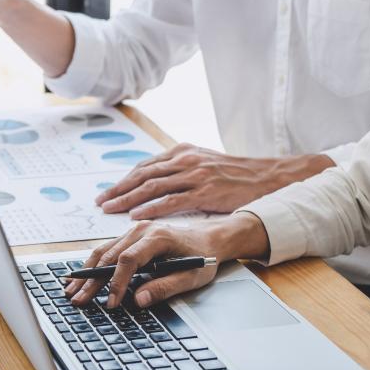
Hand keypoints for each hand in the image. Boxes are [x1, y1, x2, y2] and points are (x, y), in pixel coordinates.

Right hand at [66, 213, 269, 308]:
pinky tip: (81, 276)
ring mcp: (133, 231)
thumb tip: (139, 300)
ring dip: (86, 272)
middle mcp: (140, 230)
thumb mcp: (191, 276)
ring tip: (71, 290)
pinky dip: (92, 264)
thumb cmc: (203, 257)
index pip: (129, 260)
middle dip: (92, 281)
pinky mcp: (129, 236)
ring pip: (103, 251)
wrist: (209, 237)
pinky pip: (106, 249)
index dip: (117, 282)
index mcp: (157, 237)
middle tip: (78, 300)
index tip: (111, 303)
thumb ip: (165, 288)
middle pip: (109, 256)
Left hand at [96, 143, 334, 218]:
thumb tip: (155, 185)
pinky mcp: (205, 191)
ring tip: (110, 210)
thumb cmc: (236, 176)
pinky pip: (172, 200)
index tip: (107, 193)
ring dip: (127, 199)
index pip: (145, 167)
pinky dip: (151, 208)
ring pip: (152, 186)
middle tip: (100, 202)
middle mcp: (185, 160)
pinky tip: (137, 217)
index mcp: (183, 152)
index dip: (123, 181)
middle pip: (142, 174)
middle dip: (118, 189)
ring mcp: (195, 174)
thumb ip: (180, 171)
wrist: (269, 177)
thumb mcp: (204, 164)